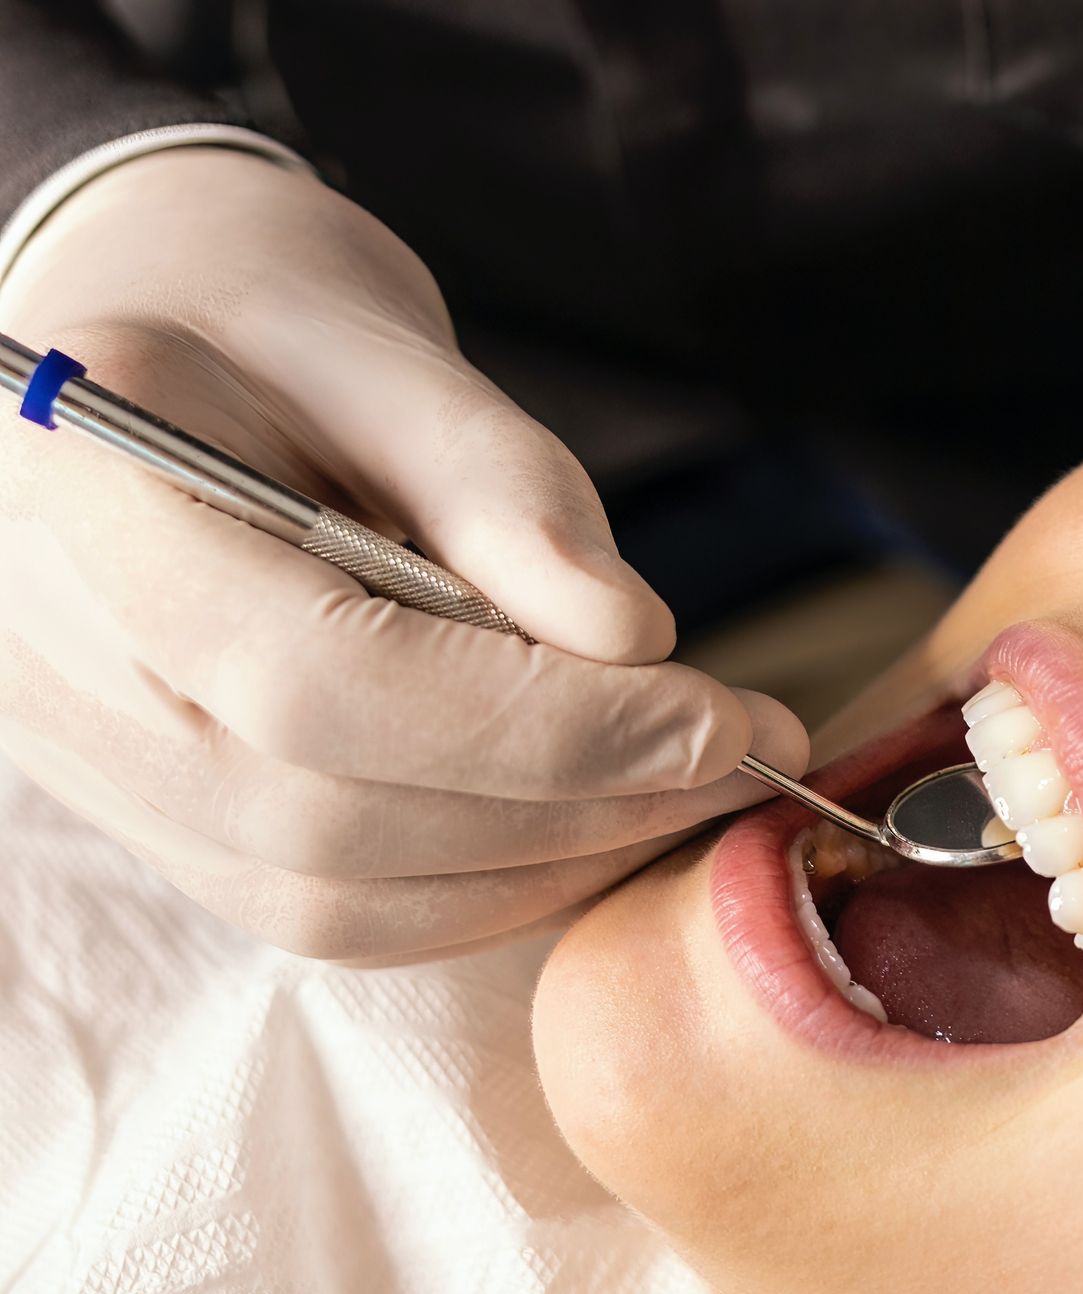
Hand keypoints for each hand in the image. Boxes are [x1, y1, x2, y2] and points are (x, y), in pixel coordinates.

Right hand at [0, 147, 807, 961]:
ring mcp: (107, 770)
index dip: (545, 726)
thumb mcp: (384, 350)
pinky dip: (492, 890)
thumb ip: (500, 488)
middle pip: (341, 813)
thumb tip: (631, 637)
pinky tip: (595, 824)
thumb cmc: (266, 321)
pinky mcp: (171, 830)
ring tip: (687, 789)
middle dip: (579, 803)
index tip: (721, 719)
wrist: (151, 353)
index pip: (322, 680)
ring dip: (551, 864)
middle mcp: (65, 667)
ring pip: (344, 897)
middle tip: (744, 759)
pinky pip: (341, 914)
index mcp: (85, 503)